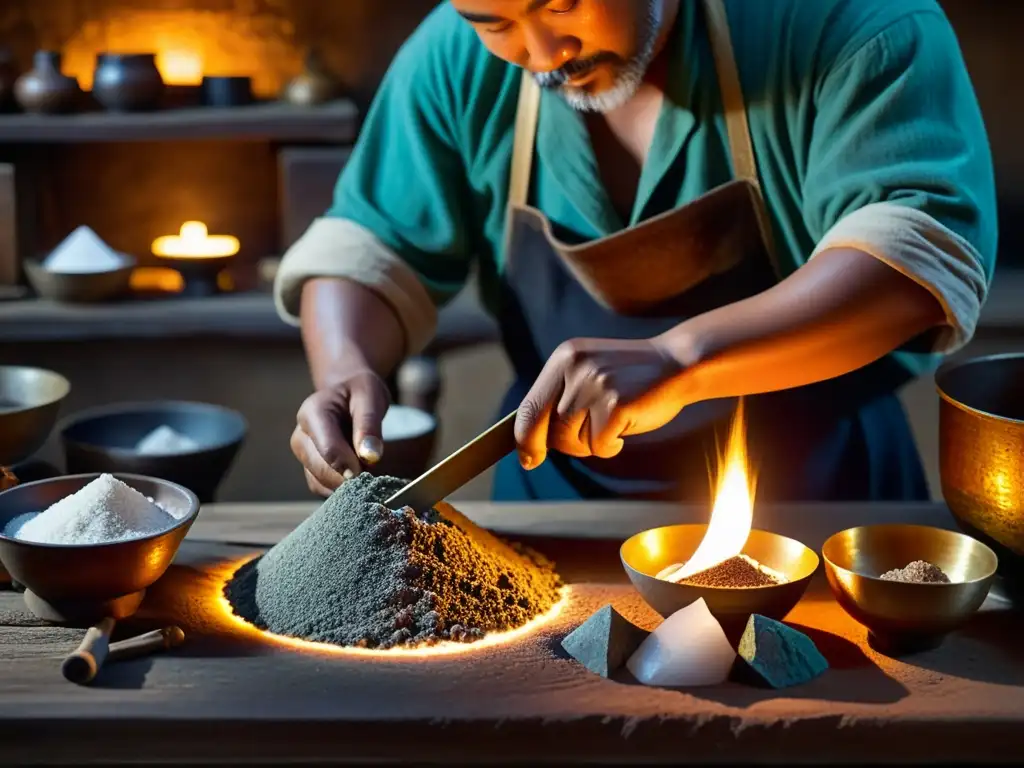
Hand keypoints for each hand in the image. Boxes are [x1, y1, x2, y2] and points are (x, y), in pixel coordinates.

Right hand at [290, 367, 390, 496]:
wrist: (347, 393)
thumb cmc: (360, 392)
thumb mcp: (371, 397)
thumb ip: (369, 425)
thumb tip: (370, 456)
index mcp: (312, 412)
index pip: (327, 448)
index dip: (348, 464)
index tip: (369, 470)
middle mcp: (301, 436)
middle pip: (320, 469)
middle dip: (348, 477)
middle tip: (374, 474)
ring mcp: (303, 454)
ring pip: (319, 482)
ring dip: (345, 485)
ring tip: (368, 472)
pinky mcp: (309, 468)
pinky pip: (322, 488)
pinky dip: (341, 489)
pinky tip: (359, 479)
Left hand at [515, 337, 690, 468]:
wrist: (678, 363)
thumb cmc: (632, 378)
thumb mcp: (590, 375)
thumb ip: (562, 397)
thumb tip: (532, 441)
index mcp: (564, 358)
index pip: (529, 406)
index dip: (524, 438)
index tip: (528, 459)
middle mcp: (574, 368)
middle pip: (548, 429)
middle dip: (562, 447)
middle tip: (583, 445)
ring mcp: (594, 384)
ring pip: (572, 440)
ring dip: (592, 443)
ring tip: (613, 423)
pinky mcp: (615, 403)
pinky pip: (599, 444)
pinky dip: (612, 446)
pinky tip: (628, 425)